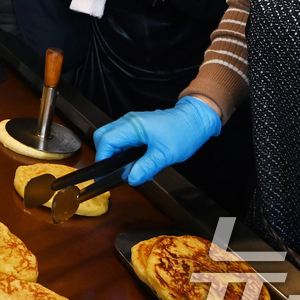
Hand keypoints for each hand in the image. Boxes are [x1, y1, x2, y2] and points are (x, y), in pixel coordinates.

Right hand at [93, 96, 221, 185]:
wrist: (196, 120)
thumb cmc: (182, 133)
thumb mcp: (165, 154)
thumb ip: (146, 167)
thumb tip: (131, 179)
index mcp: (132, 126)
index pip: (106, 140)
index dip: (103, 158)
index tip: (105, 174)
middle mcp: (128, 122)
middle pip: (103, 136)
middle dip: (104, 155)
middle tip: (112, 172)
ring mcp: (132, 123)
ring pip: (112, 137)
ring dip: (114, 154)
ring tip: (126, 170)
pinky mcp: (137, 127)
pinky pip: (122, 138)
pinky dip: (123, 151)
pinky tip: (135, 163)